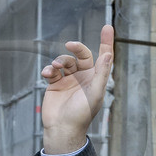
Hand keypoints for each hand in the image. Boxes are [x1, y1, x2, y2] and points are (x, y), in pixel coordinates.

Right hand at [39, 26, 113, 151]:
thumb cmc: (81, 115)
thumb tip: (108, 54)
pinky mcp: (55, 84)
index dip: (106, 41)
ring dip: (60, 61)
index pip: (103, 56)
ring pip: (65, 61)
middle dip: (76, 48)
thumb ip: (102, 73)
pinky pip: (52, 70)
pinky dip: (49, 69)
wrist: (61, 129)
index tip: (107, 27)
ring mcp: (69, 80)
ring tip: (55, 68)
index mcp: (96, 79)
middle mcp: (83, 77)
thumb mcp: (95, 93)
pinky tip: (47, 73)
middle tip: (69, 45)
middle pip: (81, 54)